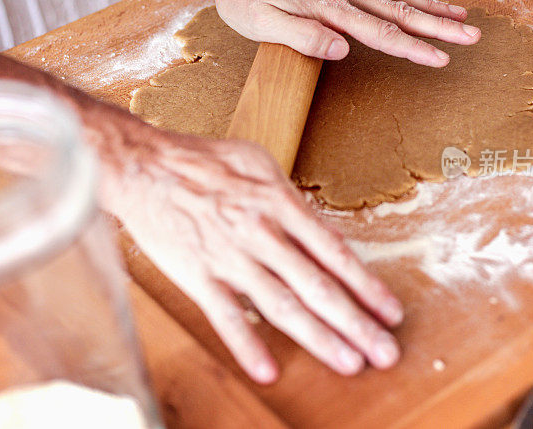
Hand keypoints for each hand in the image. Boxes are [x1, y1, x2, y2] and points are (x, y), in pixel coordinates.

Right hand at [104, 128, 403, 382]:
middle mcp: (259, 233)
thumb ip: (292, 199)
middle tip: (384, 351)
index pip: (334, 251)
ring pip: (280, 305)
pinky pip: (226, 316)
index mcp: (278, 203)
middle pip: (316, 285)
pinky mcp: (196, 276)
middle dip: (356, 322)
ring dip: (318, 338)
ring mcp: (228, 257)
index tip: (390, 310)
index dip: (366, 284)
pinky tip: (268, 371)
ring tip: (348, 362)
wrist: (143, 167)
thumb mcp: (258, 162)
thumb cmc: (201, 161)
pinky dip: (247, 345)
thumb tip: (324, 231)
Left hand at [205, 0, 479, 65]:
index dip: (413, 47)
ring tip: (460, 14)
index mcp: (331, 9)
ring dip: (429, 4)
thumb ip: (304, 37)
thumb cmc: (245, 1)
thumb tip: (343, 50)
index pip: (381, 32)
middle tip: (472, 36)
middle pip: (400, 11)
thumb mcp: (264, 26)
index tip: (442, 59)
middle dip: (438, 26)